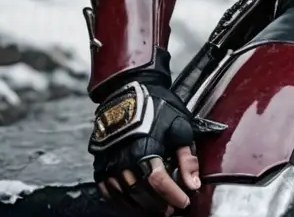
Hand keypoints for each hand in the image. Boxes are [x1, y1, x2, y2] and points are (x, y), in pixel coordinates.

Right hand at [89, 79, 219, 212]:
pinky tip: (135, 202)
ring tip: (156, 208)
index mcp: (145, 146)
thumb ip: (186, 156)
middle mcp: (124, 157)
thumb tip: (193, 184)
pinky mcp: (100, 163)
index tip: (184, 202)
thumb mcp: (179, 124)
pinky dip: (123, 201)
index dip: (172, 195)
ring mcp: (109, 162)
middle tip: (171, 209)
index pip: (158, 181)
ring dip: (141, 206)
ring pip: (125, 195)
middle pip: (141, 192)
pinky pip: (109, 191)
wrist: (129, 88)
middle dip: (158, 204)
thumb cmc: (158, 105)